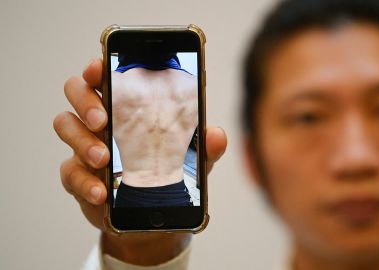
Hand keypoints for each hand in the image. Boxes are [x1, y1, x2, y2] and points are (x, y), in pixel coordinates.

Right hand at [53, 59, 226, 264]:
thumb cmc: (170, 176)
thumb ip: (204, 147)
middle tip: (103, 120)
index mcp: (127, 107)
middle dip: (85, 101)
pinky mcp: (79, 176)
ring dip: (82, 141)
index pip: (106, 76)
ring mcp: (86, 146)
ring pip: (65, 126)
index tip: (100, 69)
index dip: (98, 68)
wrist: (153, 217)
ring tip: (104, 159)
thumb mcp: (193, 161)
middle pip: (76, 91)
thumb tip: (216, 135)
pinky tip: (101, 192)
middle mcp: (102, 120)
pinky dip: (85, 182)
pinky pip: (69, 172)